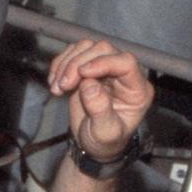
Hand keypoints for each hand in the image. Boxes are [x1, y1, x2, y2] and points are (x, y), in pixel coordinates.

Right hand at [48, 39, 152, 159]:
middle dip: (78, 64)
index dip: (103, 62)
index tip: (82, 73)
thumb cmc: (105, 142)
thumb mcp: (105, 134)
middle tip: (63, 86)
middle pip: (103, 50)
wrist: (92, 144)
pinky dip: (60, 63)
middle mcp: (124, 74)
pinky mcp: (89, 67)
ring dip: (67, 64)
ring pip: (87, 47)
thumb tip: (89, 85)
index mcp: (137, 90)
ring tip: (57, 88)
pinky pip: (75, 52)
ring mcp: (106, 68)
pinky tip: (54, 83)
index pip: (126, 63)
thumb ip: (100, 110)